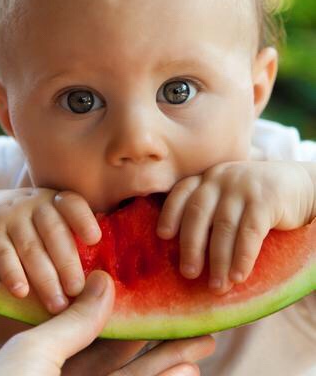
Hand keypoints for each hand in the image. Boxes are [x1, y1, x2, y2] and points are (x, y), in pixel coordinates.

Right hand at [0, 189, 100, 312]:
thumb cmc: (40, 228)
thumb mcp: (58, 222)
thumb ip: (78, 241)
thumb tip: (105, 279)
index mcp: (59, 201)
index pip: (72, 205)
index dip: (84, 220)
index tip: (95, 239)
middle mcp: (37, 205)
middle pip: (53, 231)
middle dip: (67, 263)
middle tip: (77, 290)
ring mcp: (13, 218)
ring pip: (30, 247)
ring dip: (45, 278)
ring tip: (57, 305)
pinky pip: (3, 255)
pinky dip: (13, 274)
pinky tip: (22, 293)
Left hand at [0, 271, 214, 375]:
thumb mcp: (31, 353)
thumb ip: (72, 322)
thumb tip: (104, 281)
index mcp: (42, 358)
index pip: (91, 327)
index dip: (126, 309)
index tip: (154, 292)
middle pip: (121, 352)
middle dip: (158, 335)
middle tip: (191, 317)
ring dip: (169, 363)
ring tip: (201, 343)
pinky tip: (186, 372)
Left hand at [157, 160, 314, 293]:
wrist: (299, 185)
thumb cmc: (256, 199)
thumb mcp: (229, 195)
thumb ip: (210, 211)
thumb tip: (185, 253)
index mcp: (208, 177)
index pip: (182, 191)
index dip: (170, 212)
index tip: (163, 236)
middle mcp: (221, 177)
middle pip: (197, 212)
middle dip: (191, 245)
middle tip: (188, 273)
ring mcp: (243, 186)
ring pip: (223, 226)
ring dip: (218, 260)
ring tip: (217, 286)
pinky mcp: (265, 199)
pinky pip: (249, 232)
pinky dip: (242, 257)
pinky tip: (239, 276)